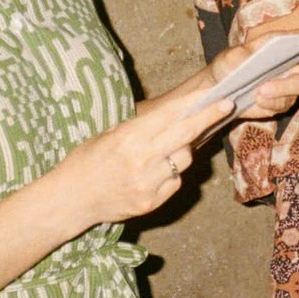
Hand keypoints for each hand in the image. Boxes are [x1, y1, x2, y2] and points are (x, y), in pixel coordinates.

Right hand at [55, 92, 233, 227]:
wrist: (71, 200)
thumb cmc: (86, 161)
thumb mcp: (109, 134)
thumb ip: (141, 127)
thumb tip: (174, 115)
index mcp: (129, 138)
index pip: (171, 116)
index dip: (195, 104)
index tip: (216, 95)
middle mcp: (142, 160)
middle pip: (186, 134)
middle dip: (209, 117)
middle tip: (226, 104)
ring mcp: (149, 184)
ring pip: (184, 159)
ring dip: (183, 149)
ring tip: (165, 147)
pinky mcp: (152, 202)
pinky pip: (175, 181)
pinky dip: (171, 172)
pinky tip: (154, 171)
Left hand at [203, 33, 298, 119]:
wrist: (219, 86)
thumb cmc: (230, 64)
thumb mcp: (233, 54)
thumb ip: (245, 54)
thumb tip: (257, 59)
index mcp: (285, 49)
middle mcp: (291, 68)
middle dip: (291, 83)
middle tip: (271, 84)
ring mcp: (286, 88)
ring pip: (293, 95)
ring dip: (276, 94)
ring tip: (258, 92)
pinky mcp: (278, 104)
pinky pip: (281, 106)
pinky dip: (269, 104)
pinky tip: (256, 100)